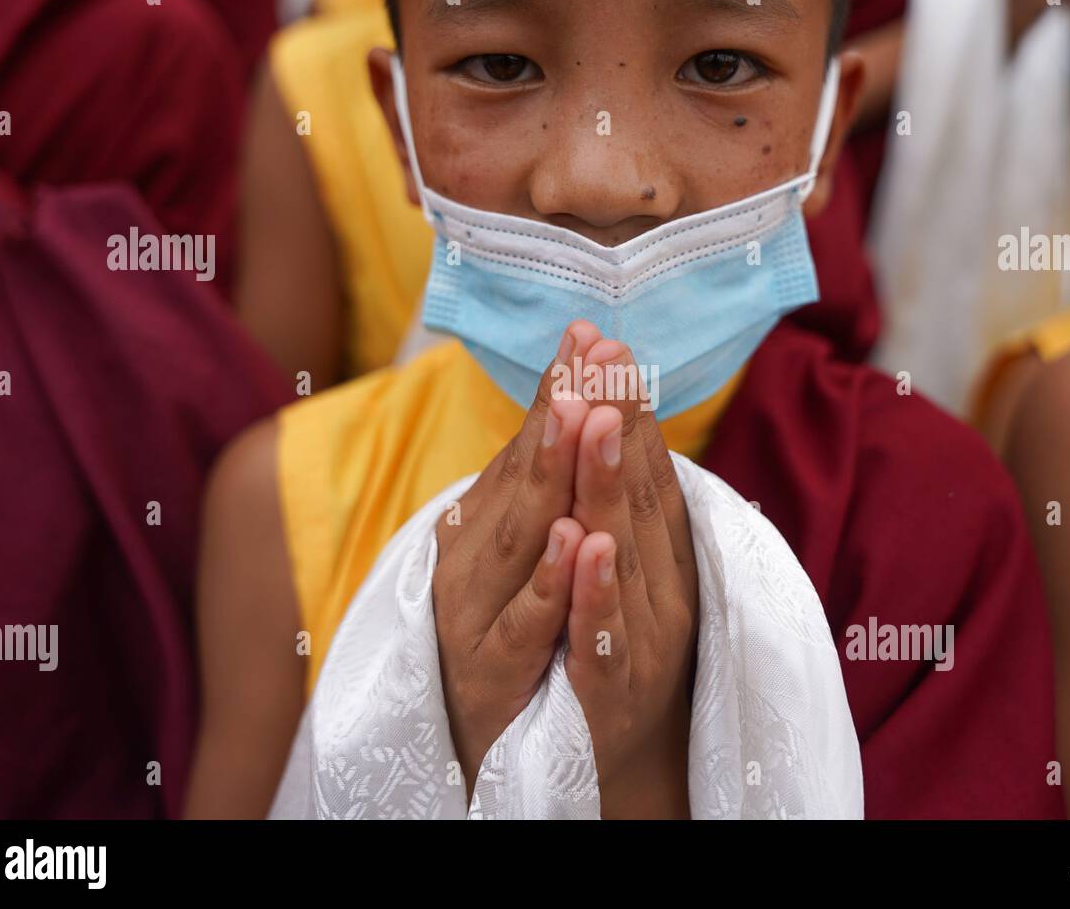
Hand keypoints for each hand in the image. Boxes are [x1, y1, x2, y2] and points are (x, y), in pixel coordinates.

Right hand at [432, 321, 599, 790]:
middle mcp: (477, 557)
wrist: (496, 736)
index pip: (530, 446)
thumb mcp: (526, 547)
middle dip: (561, 415)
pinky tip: (577, 541)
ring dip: (556, 477)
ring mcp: (481, 614)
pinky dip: (552, 583)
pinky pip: (528, 625)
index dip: (561, 390)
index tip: (591, 333)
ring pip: (523, 540)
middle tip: (593, 359)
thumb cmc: (514, 626)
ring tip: (587, 419)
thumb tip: (579, 389)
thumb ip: (543, 478)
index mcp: (488, 522)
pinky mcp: (495, 672)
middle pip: (525, 480)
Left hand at [562, 340, 699, 818]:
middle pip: (635, 495)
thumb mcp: (628, 564)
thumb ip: (625, 498)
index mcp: (657, 552)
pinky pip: (599, 635)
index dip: (624, 405)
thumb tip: (617, 412)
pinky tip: (585, 542)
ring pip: (622, 552)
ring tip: (597, 418)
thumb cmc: (623, 642)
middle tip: (606, 354)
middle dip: (619, 420)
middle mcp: (659, 585)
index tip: (604, 341)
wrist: (627, 751)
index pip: (642, 469)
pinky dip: (594, 588)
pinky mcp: (612, 687)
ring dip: (609, 483)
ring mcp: (641, 636)